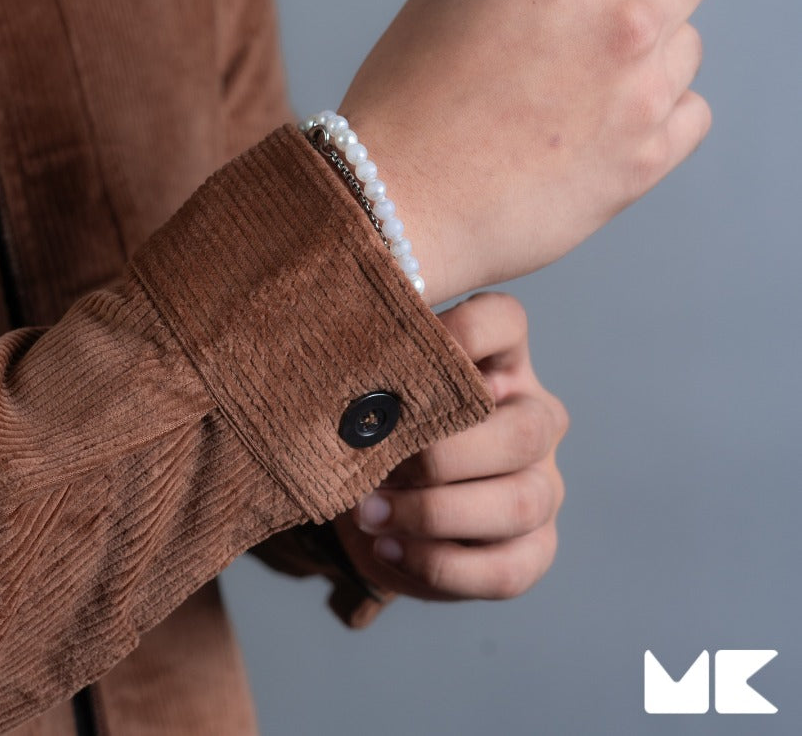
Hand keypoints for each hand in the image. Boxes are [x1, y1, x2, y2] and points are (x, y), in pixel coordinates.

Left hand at [334, 292, 567, 600]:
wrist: (376, 508)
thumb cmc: (376, 434)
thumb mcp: (373, 393)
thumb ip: (376, 369)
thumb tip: (350, 364)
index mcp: (501, 363)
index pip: (506, 322)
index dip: (462, 331)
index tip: (397, 357)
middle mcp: (535, 419)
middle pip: (523, 430)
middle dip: (441, 456)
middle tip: (378, 466)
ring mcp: (542, 485)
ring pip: (520, 503)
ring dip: (434, 515)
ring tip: (369, 513)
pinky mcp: (534, 548)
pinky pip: (507, 570)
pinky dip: (440, 565)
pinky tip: (389, 547)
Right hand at [339, 0, 709, 304]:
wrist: (397, 208)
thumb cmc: (403, 106)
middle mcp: (620, 21)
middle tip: (584, 34)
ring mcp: (640, 96)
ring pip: (687, 48)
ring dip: (646, 57)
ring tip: (579, 94)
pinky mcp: (645, 162)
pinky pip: (690, 114)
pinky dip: (658, 116)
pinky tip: (605, 129)